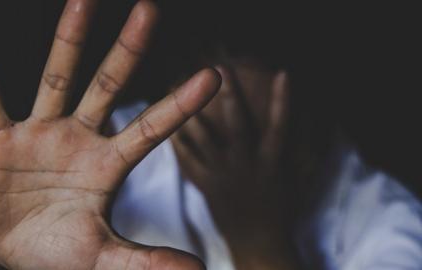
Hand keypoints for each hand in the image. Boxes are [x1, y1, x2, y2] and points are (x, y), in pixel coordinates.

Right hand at [0, 0, 220, 268]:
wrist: (5, 245)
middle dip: (128, 50)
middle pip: (109, 86)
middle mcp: (79, 138)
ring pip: (57, 78)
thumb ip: (144, 261)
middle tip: (150, 9)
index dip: (182, 105)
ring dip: (69, 40)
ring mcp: (39, 133)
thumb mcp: (101, 256)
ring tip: (84, 0)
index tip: (214, 76)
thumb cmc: (57, 249)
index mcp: (108, 165)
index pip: (152, 128)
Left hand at [172, 65, 297, 268]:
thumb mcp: (300, 182)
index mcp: (271, 164)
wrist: (259, 244)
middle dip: (230, 95)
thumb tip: (321, 127)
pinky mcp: (207, 186)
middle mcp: (246, 166)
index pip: (280, 126)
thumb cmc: (283, 211)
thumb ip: (306, 154)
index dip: (283, 100)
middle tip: (219, 69)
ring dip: (194, 113)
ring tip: (181, 88)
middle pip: (237, 124)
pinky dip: (179, 142)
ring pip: (205, 139)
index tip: (283, 73)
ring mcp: (223, 176)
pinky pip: (189, 161)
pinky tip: (170, 125)